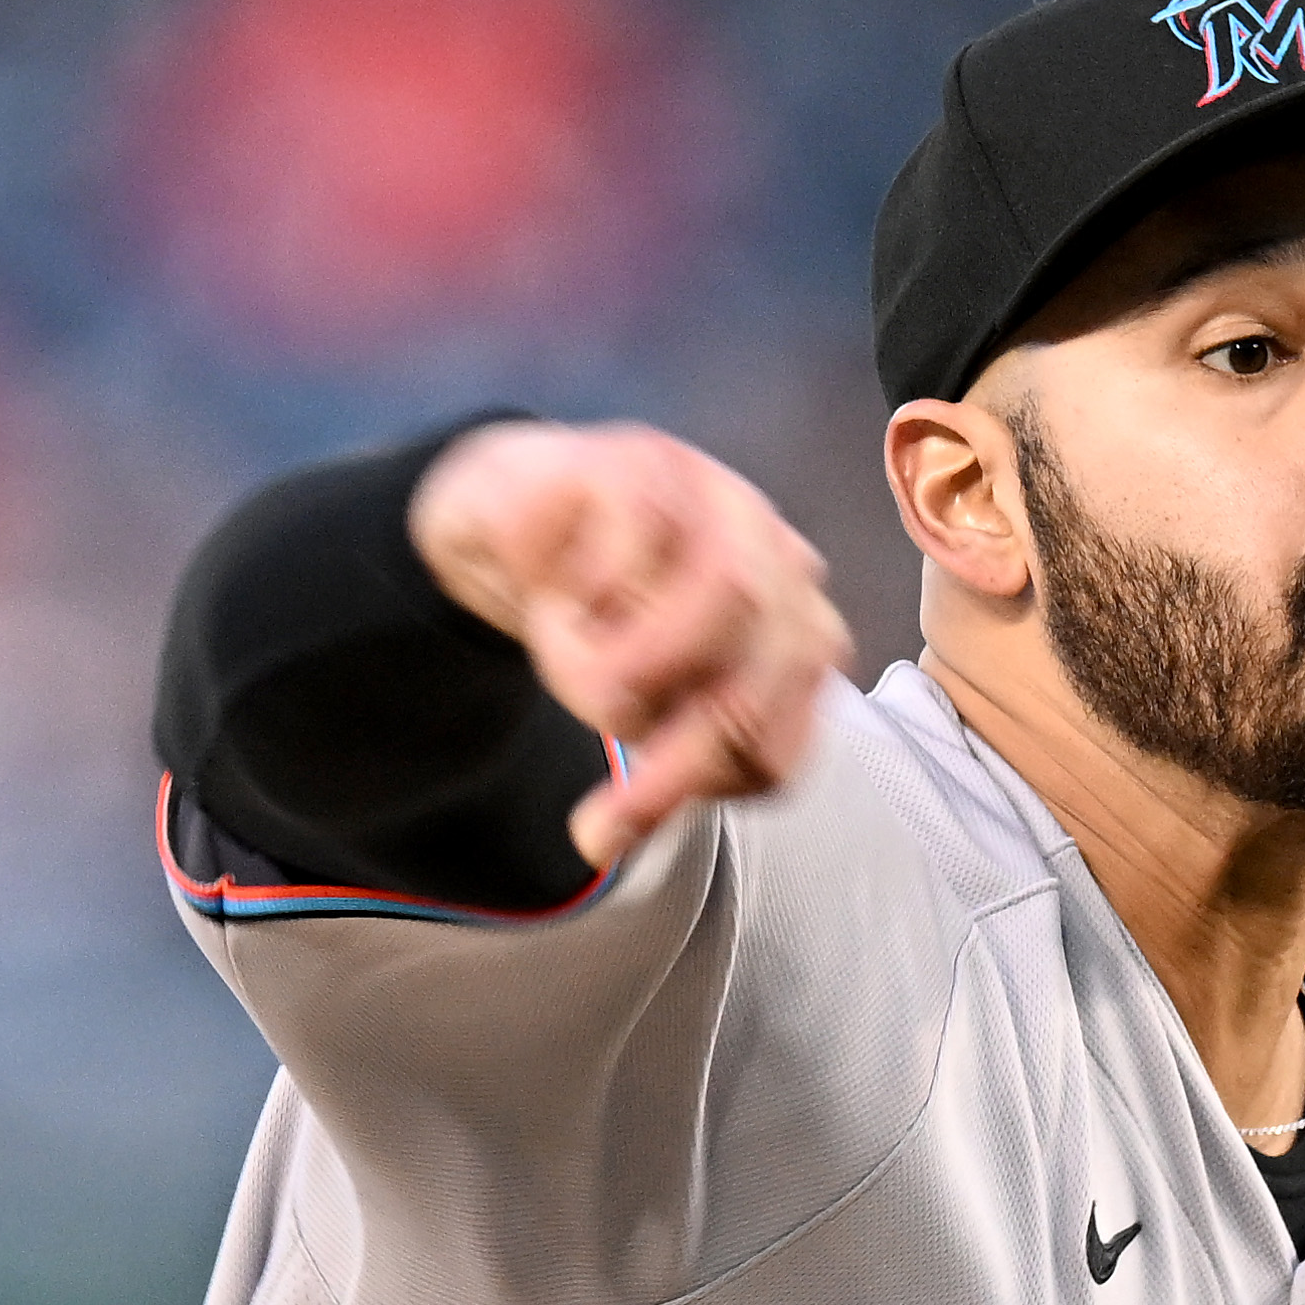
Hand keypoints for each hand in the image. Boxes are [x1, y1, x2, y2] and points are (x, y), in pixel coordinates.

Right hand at [411, 421, 853, 870]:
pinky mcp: (636, 460)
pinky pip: (636, 539)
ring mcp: (711, 493)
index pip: (788, 725)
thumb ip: (654, 761)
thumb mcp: (634, 699)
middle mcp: (769, 551)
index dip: (722, 785)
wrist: (514, 507)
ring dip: (639, 667)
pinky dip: (589, 593)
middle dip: (683, 757)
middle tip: (602, 813)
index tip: (633, 820)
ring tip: (576, 678)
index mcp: (790, 620)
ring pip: (724, 592)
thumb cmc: (592, 615)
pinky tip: (553, 597)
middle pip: (771, 663)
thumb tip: (604, 844)